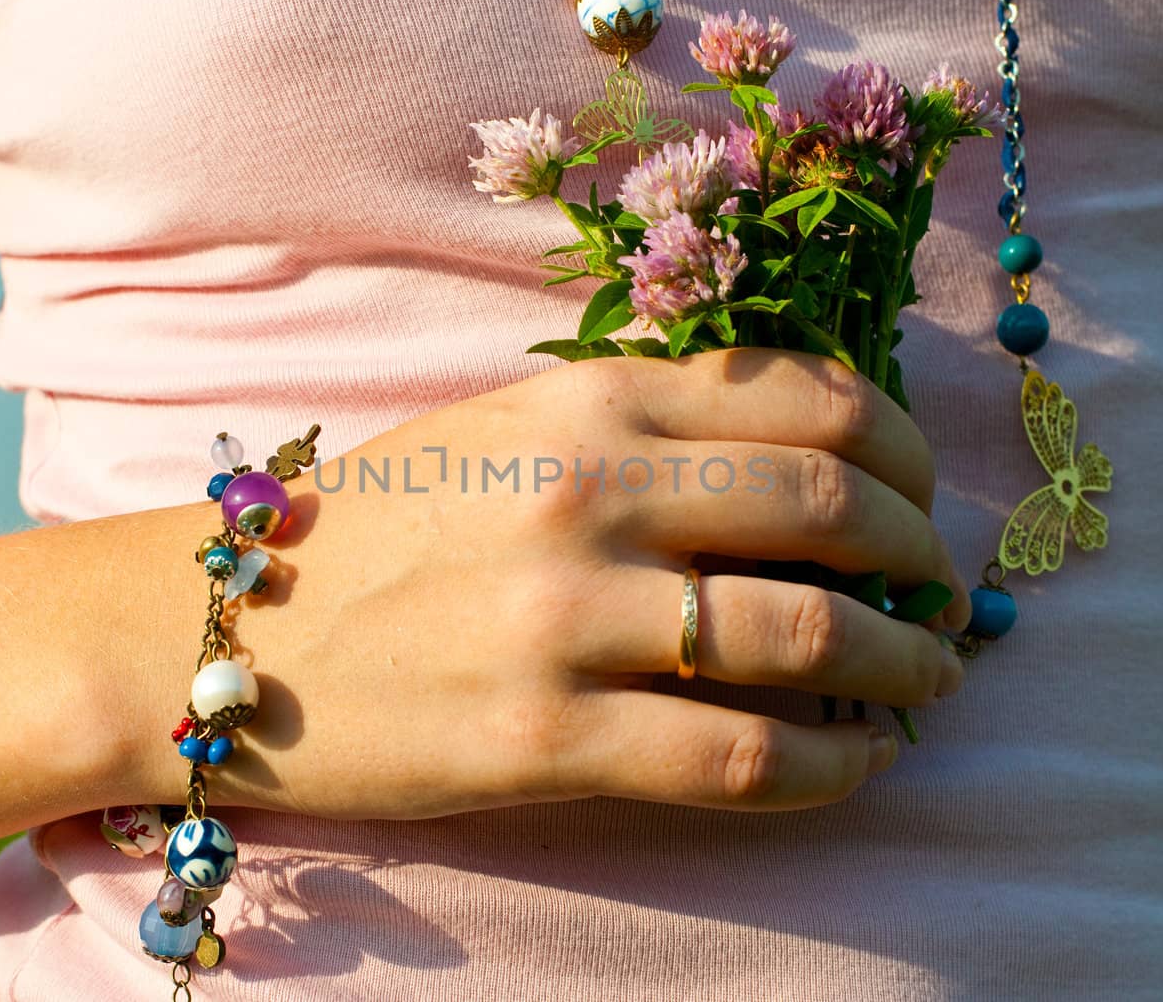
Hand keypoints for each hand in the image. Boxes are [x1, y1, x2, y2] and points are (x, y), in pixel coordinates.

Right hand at [209, 348, 970, 819]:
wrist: (216, 631)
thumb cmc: (372, 531)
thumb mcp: (505, 431)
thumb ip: (643, 428)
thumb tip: (806, 466)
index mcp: (586, 397)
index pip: (812, 396)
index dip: (908, 453)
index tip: (925, 500)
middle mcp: (589, 489)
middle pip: (834, 507)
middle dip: (926, 559)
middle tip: (946, 598)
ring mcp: (568, 616)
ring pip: (812, 635)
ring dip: (907, 666)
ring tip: (930, 686)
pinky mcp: (545, 739)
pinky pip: (743, 757)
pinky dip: (836, 765)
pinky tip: (862, 763)